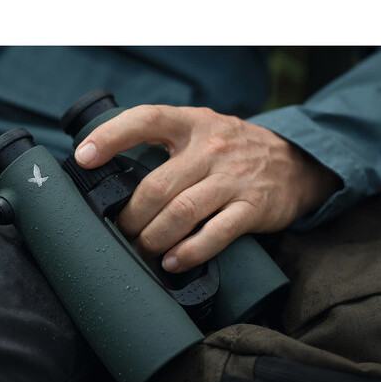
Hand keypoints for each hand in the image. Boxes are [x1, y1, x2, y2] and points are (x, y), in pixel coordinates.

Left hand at [74, 105, 340, 272]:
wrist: (298, 163)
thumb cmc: (235, 151)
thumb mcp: (203, 132)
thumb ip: (168, 146)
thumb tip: (114, 174)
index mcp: (192, 123)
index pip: (146, 120)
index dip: (111, 136)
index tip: (82, 158)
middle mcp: (212, 147)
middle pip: (157, 185)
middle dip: (132, 216)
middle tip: (122, 233)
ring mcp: (234, 177)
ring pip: (182, 212)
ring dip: (154, 238)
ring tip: (143, 251)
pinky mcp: (254, 206)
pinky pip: (215, 233)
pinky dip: (190, 252)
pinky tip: (174, 262)